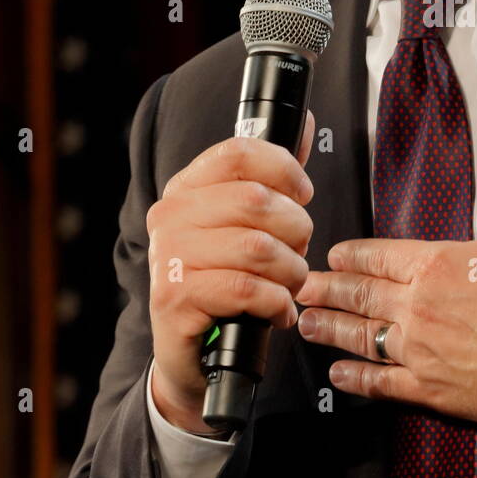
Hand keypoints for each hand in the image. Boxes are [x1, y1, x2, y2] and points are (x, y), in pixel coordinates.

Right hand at [146, 111, 315, 433]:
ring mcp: (169, 257)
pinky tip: (277, 311)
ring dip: (291, 272)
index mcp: (187, 188)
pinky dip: (277, 303)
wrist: (193, 356)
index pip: (238, 151)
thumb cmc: (228, 282)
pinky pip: (248, 289)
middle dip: (297, 230)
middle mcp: (170, 216)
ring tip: (289, 285)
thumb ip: (275, 175)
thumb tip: (307, 122)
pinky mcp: (175, 299)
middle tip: (297, 253)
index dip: (283, 168)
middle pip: (257, 199)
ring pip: (259, 248)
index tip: (302, 193)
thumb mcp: (248, 225)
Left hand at [295, 125, 476, 423]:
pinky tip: (339, 376)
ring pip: (361, 336)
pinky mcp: (431, 387)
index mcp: (438, 263)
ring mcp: (420, 349)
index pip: (381, 254)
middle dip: (329, 288)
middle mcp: (418, 305)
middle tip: (302, 285)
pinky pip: (381, 383)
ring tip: (306, 323)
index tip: (334, 254)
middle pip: (361, 294)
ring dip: (331, 328)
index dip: (354, 253)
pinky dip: (356, 379)